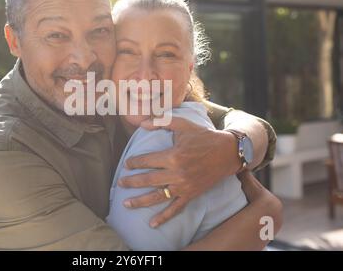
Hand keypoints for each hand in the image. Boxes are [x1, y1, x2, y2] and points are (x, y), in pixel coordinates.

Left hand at [118, 116, 240, 227]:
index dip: (135, 162)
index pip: (147, 161)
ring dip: (140, 201)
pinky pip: (175, 208)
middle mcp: (177, 173)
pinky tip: (152, 224)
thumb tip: (143, 123)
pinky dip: (163, 217)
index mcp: (173, 156)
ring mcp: (184, 186)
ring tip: (126, 204)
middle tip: (120, 184)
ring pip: (158, 196)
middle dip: (131, 182)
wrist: (227, 153)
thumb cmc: (204, 136)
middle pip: (148, 180)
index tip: (127, 164)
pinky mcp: (191, 194)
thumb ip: (162, 121)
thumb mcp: (184, 124)